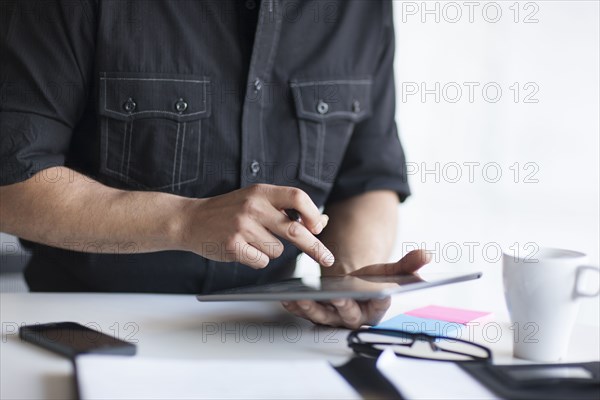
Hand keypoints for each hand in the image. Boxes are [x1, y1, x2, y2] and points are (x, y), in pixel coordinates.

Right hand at [179, 184, 333, 268]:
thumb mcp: (256, 200)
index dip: (312, 214)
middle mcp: (253, 206)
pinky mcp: (233, 246)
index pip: (297, 197)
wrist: (191, 219)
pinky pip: (261, 261)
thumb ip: (286, 209)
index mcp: (261, 191)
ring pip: (277, 250)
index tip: (319, 227)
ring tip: (252, 240)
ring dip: (271, 251)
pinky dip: (257, 260)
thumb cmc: (229, 211)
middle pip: (294, 230)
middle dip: (314, 247)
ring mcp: (242, 226)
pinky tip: (244, 249)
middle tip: (327, 258)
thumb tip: (321, 221)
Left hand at [281, 250, 430, 327]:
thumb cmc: (373, 280)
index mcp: (377, 308)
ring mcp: (335, 318)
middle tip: (337, 298)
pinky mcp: (318, 314)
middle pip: (349, 315)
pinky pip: (306, 313)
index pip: (380, 305)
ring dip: (311, 309)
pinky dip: (296, 307)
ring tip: (301, 298)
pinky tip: (287, 298)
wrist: (354, 286)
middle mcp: (356, 317)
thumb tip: (427, 255)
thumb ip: (408, 264)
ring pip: (323, 317)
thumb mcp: (390, 270)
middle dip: (342, 307)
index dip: (378, 300)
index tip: (377, 292)